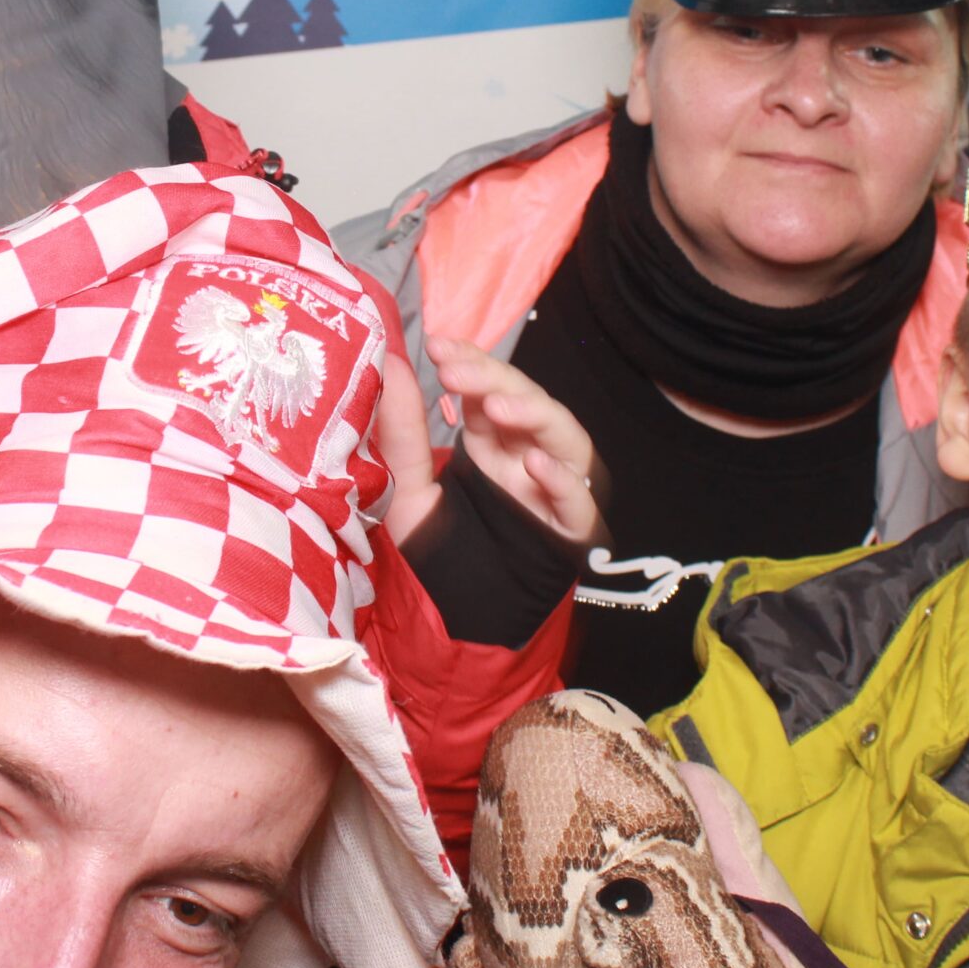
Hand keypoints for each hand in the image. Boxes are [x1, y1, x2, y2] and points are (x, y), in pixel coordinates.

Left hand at [384, 337, 603, 548]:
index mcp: (491, 444)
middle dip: (494, 378)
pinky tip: (536, 464)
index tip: (437, 345)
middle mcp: (527, 458)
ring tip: (494, 404)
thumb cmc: (437, 554)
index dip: (470, 362)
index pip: (488, 389)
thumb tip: (389, 364)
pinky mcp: (569, 532)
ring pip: (564, 436)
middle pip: (527, 402)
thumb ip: (402, 434)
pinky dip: (564, 480)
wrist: (457, 622)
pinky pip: (580, 501)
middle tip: (454, 368)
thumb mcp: (407, 490)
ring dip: (534, 414)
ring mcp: (553, 492)